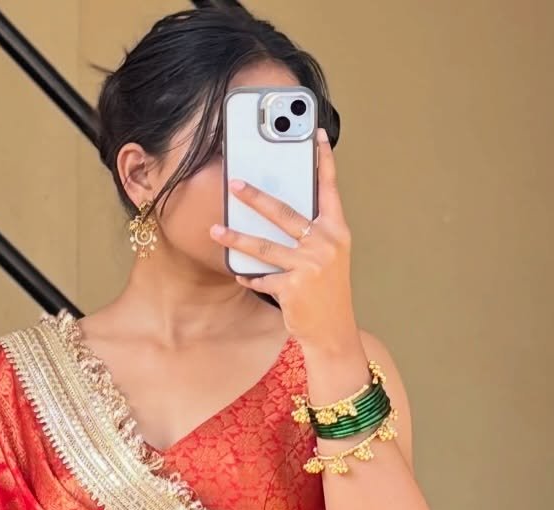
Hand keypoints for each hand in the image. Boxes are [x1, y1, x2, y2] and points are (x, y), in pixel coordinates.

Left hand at [209, 129, 357, 351]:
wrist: (333, 331)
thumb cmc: (327, 292)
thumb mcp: (329, 257)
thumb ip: (312, 233)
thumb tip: (279, 213)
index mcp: (337, 231)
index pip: (329, 189)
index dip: (323, 161)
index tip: (315, 134)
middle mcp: (325, 244)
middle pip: (285, 213)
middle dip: (256, 197)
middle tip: (234, 184)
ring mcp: (309, 266)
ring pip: (265, 245)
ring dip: (236, 238)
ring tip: (216, 230)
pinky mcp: (293, 287)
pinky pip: (262, 277)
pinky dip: (250, 277)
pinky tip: (240, 274)